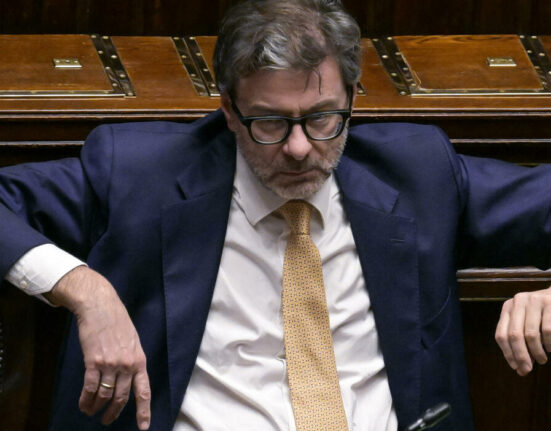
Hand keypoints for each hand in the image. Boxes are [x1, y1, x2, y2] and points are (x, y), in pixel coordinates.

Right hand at [46, 266, 150, 428]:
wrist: (100, 306)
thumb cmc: (116, 321)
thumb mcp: (132, 340)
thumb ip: (132, 359)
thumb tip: (128, 377)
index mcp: (139, 360)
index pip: (144, 390)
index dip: (144, 410)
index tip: (144, 427)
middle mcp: (127, 364)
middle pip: (121, 398)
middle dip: (114, 413)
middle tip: (106, 420)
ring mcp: (111, 364)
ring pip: (105, 396)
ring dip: (96, 407)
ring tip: (91, 411)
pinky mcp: (94, 362)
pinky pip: (90, 388)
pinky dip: (86, 399)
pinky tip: (83, 404)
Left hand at [495, 287, 550, 375]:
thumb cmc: (541, 315)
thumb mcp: (527, 322)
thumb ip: (521, 343)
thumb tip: (520, 370)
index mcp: (508, 307)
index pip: (501, 334)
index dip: (507, 354)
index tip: (516, 368)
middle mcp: (518, 302)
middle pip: (514, 335)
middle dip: (521, 356)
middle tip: (528, 370)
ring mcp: (534, 300)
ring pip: (531, 335)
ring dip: (536, 352)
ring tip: (542, 360)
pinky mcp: (549, 302)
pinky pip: (547, 331)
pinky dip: (549, 344)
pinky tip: (550, 348)